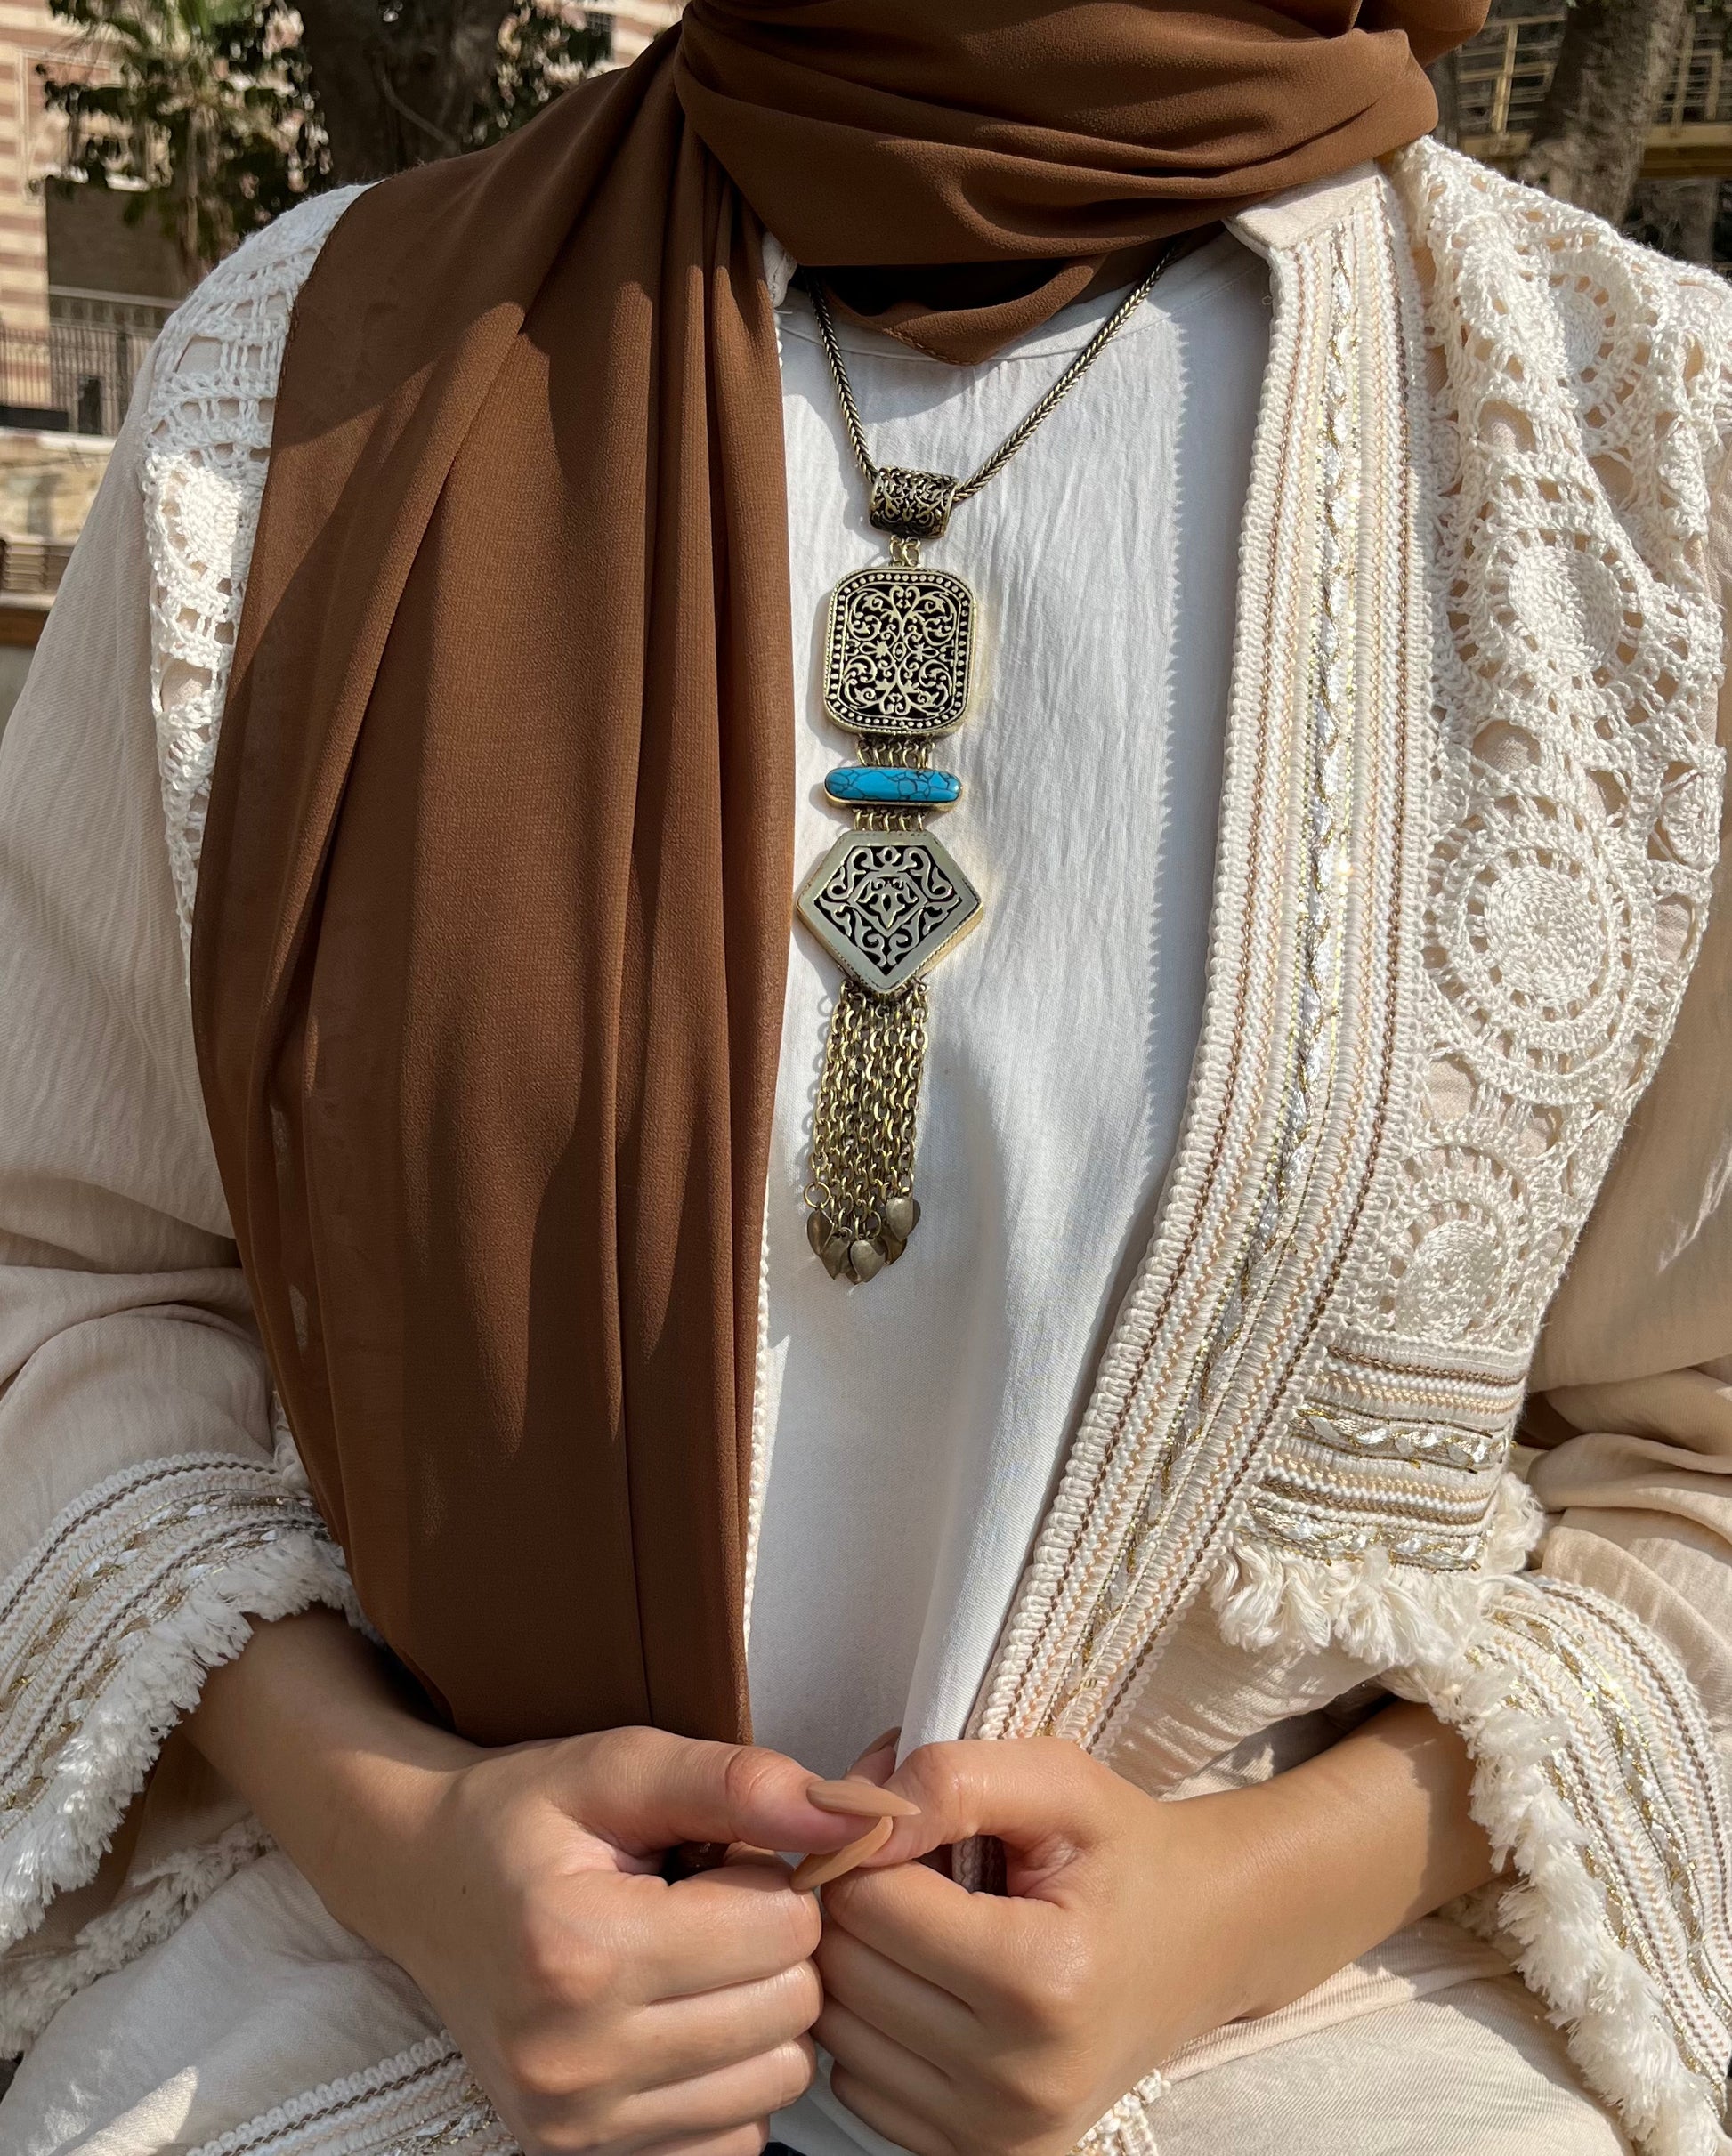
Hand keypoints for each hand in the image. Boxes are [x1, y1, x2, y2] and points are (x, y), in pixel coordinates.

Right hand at [184, 1615, 899, 2155]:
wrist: (420, 1881)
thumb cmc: (524, 1817)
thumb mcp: (621, 1765)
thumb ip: (741, 1782)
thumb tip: (857, 1814)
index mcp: (581, 1951)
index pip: (783, 1929)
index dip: (775, 1877)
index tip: (724, 1857)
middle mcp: (572, 2058)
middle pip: (789, 2009)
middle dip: (776, 1944)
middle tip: (713, 1904)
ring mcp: (573, 2125)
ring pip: (777, 2081)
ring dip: (761, 2014)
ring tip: (696, 1958)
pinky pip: (735, 2140)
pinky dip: (730, 2080)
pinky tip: (683, 2019)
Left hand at [814, 1738, 1246, 2155]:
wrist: (1208, 1942)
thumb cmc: (1129, 1854)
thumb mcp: (1060, 1781)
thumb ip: (952, 1780)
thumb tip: (842, 1812)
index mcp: (1042, 1979)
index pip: (870, 1902)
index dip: (875, 1845)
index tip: (916, 1826)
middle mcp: (1019, 2079)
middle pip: (845, 1968)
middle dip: (863, 1899)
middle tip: (926, 1871)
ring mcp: (1001, 2134)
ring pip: (841, 2030)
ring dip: (865, 1962)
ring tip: (935, 1927)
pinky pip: (861, 2086)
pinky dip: (877, 2029)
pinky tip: (936, 1986)